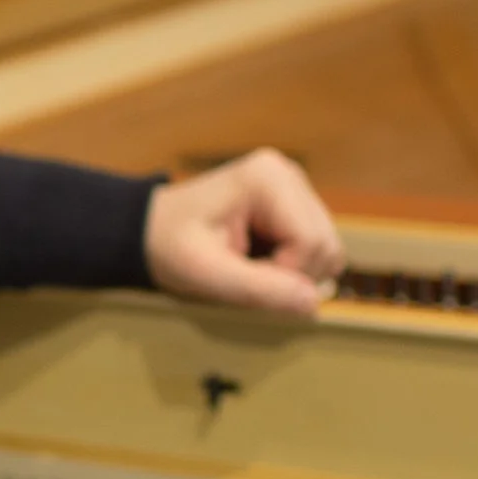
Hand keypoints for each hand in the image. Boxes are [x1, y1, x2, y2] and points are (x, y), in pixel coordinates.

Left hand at [142, 148, 341, 317]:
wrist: (149, 231)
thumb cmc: (169, 246)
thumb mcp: (206, 273)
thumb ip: (259, 289)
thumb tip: (313, 303)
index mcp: (267, 178)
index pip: (312, 242)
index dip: (286, 274)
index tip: (243, 277)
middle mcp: (288, 175)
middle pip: (326, 245)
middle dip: (292, 275)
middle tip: (244, 275)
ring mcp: (294, 188)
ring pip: (327, 249)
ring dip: (294, 273)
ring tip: (249, 268)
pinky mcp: (295, 206)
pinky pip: (317, 249)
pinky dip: (293, 266)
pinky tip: (258, 260)